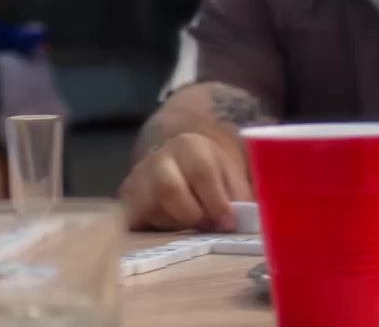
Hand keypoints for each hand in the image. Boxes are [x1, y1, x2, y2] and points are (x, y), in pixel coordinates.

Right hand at [119, 132, 252, 231]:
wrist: (178, 158)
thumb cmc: (213, 171)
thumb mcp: (233, 174)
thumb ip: (242, 196)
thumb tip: (251, 224)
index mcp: (189, 146)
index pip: (201, 172)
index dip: (216, 201)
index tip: (228, 223)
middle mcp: (158, 158)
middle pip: (169, 189)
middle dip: (193, 215)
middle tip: (209, 227)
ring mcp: (138, 179)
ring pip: (151, 209)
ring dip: (176, 225)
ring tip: (191, 227)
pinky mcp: (127, 199)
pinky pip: (135, 222)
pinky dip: (155, 232)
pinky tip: (170, 231)